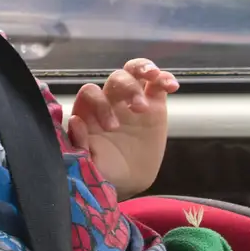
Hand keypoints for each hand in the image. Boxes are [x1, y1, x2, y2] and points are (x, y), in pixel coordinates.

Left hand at [67, 59, 179, 197]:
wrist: (129, 181)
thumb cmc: (105, 172)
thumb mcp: (90, 166)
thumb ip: (80, 145)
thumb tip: (77, 120)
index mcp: (89, 112)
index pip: (91, 93)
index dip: (100, 104)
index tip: (112, 127)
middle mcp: (109, 102)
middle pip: (116, 79)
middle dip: (128, 89)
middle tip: (139, 109)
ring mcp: (131, 101)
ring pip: (134, 72)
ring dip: (143, 69)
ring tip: (154, 76)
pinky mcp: (153, 105)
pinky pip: (157, 85)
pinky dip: (164, 79)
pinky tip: (172, 84)